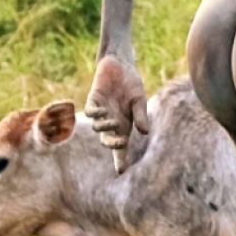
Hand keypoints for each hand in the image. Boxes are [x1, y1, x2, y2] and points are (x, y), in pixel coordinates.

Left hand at [83, 55, 149, 173]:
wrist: (121, 65)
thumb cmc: (132, 84)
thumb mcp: (139, 101)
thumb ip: (140, 116)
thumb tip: (144, 133)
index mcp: (124, 124)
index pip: (120, 146)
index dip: (120, 159)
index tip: (120, 171)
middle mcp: (111, 121)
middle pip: (108, 140)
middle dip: (113, 145)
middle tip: (119, 144)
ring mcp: (101, 112)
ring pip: (98, 127)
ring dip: (105, 127)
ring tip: (114, 122)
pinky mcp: (93, 100)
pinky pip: (91, 112)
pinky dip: (95, 115)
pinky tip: (102, 112)